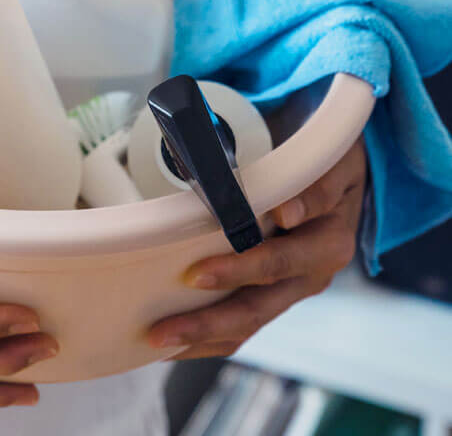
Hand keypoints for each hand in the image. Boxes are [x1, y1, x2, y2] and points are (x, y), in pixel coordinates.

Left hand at [147, 138, 366, 359]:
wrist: (350, 184)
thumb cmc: (332, 167)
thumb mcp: (334, 165)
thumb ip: (314, 187)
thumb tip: (284, 211)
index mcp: (326, 243)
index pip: (278, 261)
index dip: (239, 269)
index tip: (197, 276)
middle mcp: (311, 275)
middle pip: (257, 306)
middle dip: (208, 320)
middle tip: (162, 327)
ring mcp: (293, 290)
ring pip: (247, 323)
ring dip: (202, 335)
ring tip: (158, 340)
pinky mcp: (277, 295)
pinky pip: (244, 324)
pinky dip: (210, 337)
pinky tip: (175, 343)